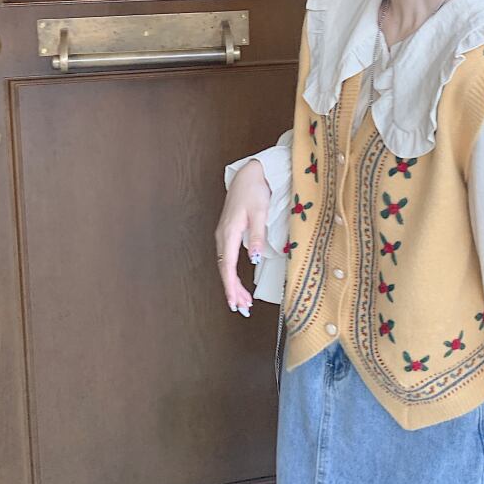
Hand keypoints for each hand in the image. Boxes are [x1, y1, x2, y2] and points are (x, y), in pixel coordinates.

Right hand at [214, 159, 271, 317]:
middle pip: (225, 269)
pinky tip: (239, 281)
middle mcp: (223, 236)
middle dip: (232, 291)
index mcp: (229, 232)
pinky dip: (232, 273)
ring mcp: (224, 234)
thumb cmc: (254, 190)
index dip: (231, 287)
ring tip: (243, 301)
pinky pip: (228, 258)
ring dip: (233, 284)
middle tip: (242, 309)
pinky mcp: (228, 233)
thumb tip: (254, 259)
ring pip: (226, 265)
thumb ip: (257, 236)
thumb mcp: (260, 213)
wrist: (249, 174)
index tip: (235, 303)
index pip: (228, 266)